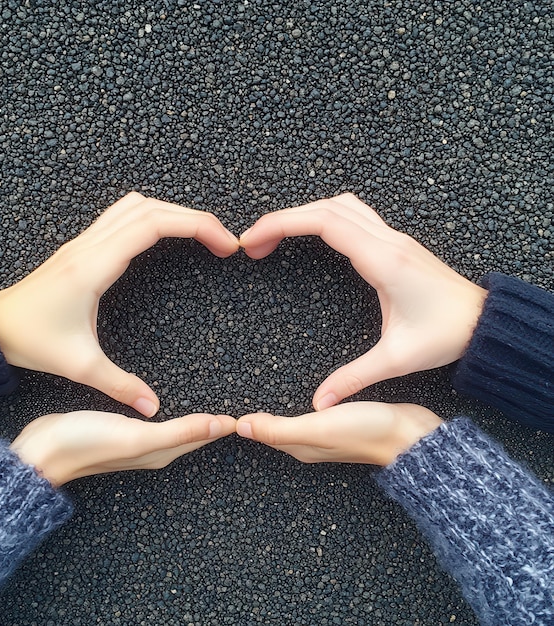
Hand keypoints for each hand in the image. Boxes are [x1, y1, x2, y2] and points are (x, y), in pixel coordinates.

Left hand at [0, 192, 239, 416]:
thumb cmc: (32, 341)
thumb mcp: (80, 366)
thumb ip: (120, 386)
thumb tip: (154, 409)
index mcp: (94, 267)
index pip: (153, 225)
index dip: (196, 226)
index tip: (225, 244)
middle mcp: (92, 245)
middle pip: (153, 208)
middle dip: (196, 218)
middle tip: (226, 242)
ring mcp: (86, 241)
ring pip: (137, 205)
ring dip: (175, 212)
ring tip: (203, 234)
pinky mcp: (84, 246)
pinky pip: (123, 214)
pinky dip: (154, 215)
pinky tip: (167, 234)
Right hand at [11, 411, 235, 486]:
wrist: (43, 450)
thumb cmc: (87, 443)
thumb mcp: (137, 436)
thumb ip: (179, 431)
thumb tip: (221, 425)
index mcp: (163, 452)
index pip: (204, 435)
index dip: (225, 424)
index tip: (249, 414)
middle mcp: (155, 450)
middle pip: (194, 435)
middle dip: (216, 424)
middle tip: (239, 409)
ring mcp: (138, 442)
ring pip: (178, 430)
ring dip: (196, 421)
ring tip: (215, 409)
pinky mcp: (124, 431)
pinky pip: (159, 423)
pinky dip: (174, 417)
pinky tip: (170, 408)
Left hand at [236, 403, 442, 465]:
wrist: (410, 436)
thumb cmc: (366, 431)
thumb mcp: (317, 428)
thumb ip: (279, 429)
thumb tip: (240, 427)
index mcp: (300, 447)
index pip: (263, 435)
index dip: (244, 424)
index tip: (224, 414)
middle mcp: (311, 444)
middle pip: (276, 432)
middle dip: (257, 421)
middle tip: (235, 404)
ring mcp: (327, 435)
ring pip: (293, 425)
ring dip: (276, 416)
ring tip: (260, 400)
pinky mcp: (342, 422)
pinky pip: (312, 417)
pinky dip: (299, 410)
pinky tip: (302, 400)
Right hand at [240, 193, 486, 409]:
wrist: (485, 321)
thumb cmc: (447, 335)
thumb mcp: (397, 360)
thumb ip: (353, 379)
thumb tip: (318, 404)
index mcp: (384, 261)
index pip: (324, 223)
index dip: (282, 224)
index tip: (252, 240)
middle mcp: (387, 240)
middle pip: (324, 207)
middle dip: (282, 219)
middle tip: (252, 244)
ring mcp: (392, 237)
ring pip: (340, 205)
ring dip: (303, 213)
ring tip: (275, 237)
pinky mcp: (394, 243)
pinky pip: (353, 214)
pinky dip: (323, 216)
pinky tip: (311, 236)